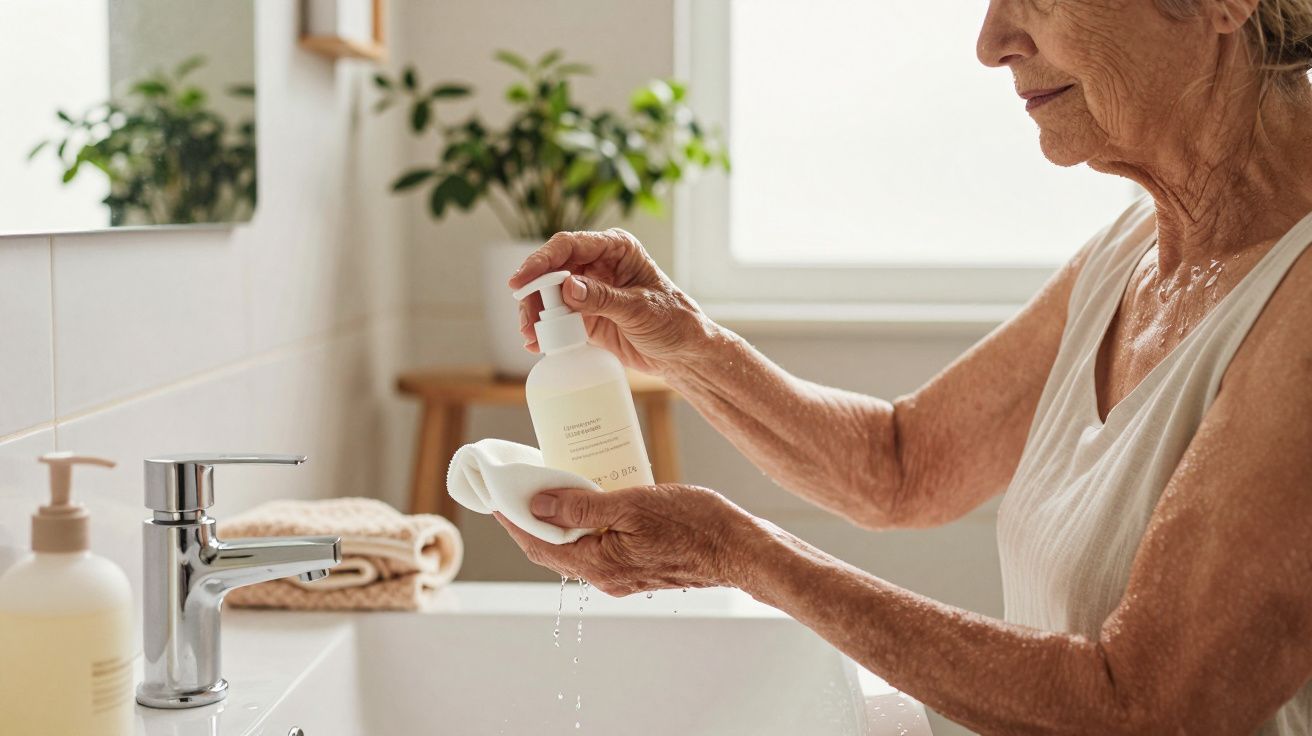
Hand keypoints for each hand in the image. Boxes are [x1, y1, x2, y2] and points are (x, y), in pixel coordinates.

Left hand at [493, 483, 756, 595]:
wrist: (740, 549)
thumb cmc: (695, 524)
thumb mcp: (633, 504)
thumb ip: (582, 507)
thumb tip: (537, 505)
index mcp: (599, 565)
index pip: (538, 545)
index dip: (513, 520)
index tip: (497, 497)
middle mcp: (606, 578)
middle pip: (553, 550)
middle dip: (531, 521)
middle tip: (518, 489)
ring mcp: (623, 576)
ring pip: (576, 549)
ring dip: (559, 523)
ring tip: (550, 489)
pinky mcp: (639, 569)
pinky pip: (599, 548)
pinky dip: (585, 527)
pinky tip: (591, 503)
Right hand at [507, 228, 713, 374]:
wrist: (685, 354)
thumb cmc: (674, 322)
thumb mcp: (639, 310)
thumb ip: (602, 298)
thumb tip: (566, 287)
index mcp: (616, 249)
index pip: (569, 246)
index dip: (541, 260)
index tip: (522, 280)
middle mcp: (598, 265)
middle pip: (552, 270)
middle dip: (533, 292)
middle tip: (526, 317)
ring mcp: (590, 291)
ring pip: (549, 295)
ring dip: (535, 314)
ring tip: (530, 336)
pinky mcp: (586, 316)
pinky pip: (557, 319)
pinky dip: (544, 330)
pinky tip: (537, 344)